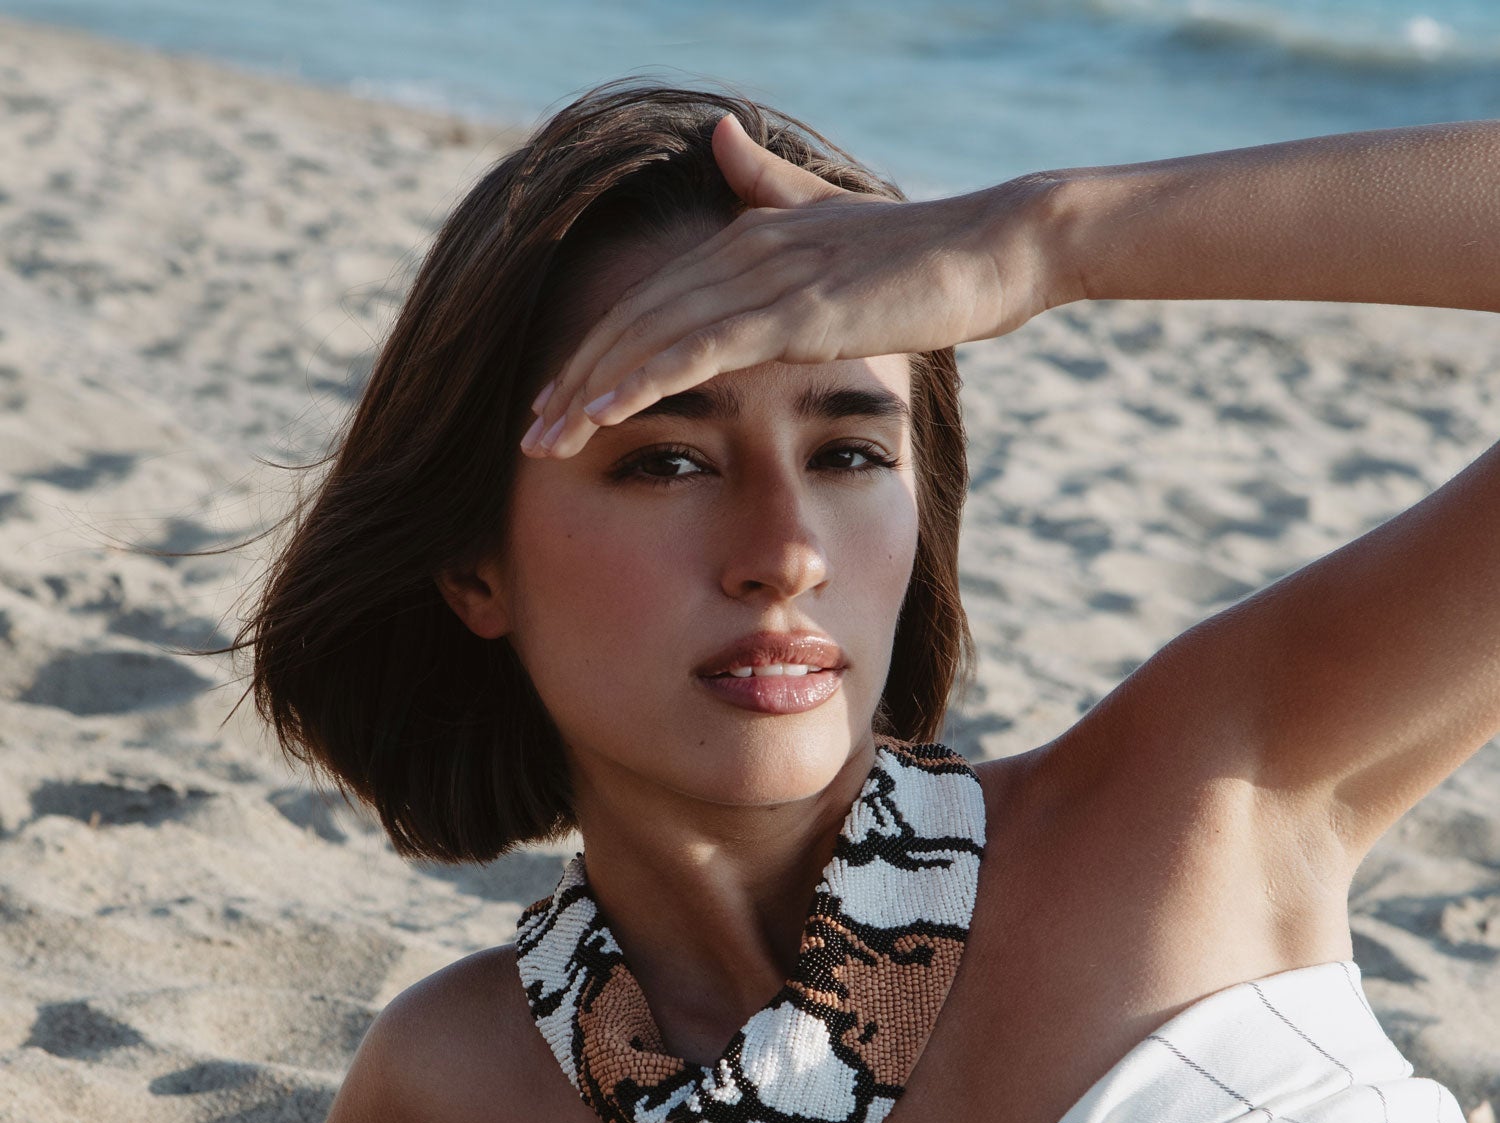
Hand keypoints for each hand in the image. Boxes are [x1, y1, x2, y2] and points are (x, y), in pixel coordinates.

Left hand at [521, 114, 1055, 458]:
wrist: (995, 247)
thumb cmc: (922, 255)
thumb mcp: (833, 222)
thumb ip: (769, 189)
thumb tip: (724, 139)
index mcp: (745, 237)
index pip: (649, 303)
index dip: (596, 353)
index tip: (559, 404)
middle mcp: (741, 249)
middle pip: (632, 320)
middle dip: (573, 381)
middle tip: (528, 436)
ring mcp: (765, 277)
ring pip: (651, 336)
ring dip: (590, 390)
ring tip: (544, 440)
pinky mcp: (794, 309)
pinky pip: (700, 348)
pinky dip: (645, 379)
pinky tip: (604, 413)